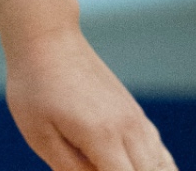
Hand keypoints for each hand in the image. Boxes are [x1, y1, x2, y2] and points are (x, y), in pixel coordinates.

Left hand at [6, 28, 176, 170]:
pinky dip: (156, 167)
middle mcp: (128, 128)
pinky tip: (136, 168)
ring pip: (160, 166)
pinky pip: (158, 151)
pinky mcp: (134, 112)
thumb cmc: (35, 86)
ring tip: (108, 164)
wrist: (47, 37)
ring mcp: (135, 118)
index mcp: (102, 137)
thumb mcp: (39, 134)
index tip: (90, 170)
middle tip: (93, 165)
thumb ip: (69, 169)